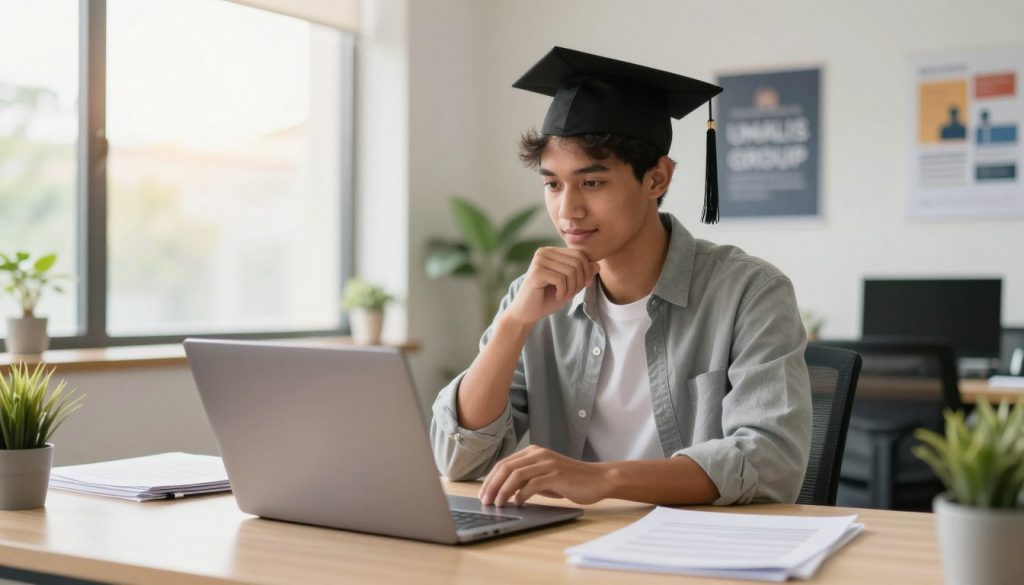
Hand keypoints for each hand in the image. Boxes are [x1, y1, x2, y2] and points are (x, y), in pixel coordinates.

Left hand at [478, 445, 610, 506]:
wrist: (598, 479)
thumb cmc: (571, 480)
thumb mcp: (544, 478)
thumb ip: (527, 480)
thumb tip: (504, 492)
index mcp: (533, 452)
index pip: (504, 464)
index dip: (490, 479)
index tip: (482, 494)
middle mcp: (538, 454)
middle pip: (506, 468)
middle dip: (492, 485)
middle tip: (485, 501)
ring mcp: (547, 463)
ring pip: (516, 475)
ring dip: (503, 491)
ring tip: (498, 504)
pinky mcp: (556, 474)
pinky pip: (532, 484)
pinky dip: (522, 495)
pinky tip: (518, 503)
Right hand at [503, 247, 599, 325]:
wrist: (526, 313)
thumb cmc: (547, 298)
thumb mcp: (570, 285)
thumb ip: (583, 274)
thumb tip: (598, 265)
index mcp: (552, 251)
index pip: (580, 254)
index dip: (587, 271)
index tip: (584, 286)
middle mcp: (544, 252)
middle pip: (577, 262)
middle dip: (580, 281)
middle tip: (572, 293)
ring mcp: (539, 260)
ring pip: (571, 271)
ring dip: (572, 288)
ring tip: (563, 296)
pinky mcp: (536, 272)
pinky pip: (561, 279)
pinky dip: (563, 292)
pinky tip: (556, 296)